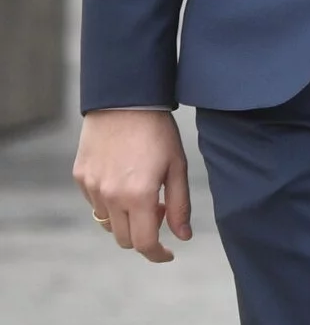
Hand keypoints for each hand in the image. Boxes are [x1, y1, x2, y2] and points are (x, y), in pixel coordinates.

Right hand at [72, 110, 192, 262]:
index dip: (157, 254)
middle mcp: (111, 197)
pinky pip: (95, 203)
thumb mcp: (177, 166)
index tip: (167, 253)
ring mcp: (92, 188)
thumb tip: (183, 236)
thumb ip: (179, 205)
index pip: (144, 243)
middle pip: (124, 239)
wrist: (125, 101)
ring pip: (108, 223)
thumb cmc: (158, 131)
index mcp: (139, 196)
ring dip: (126, 220)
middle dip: (144, 235)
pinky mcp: (80, 177)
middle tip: (160, 211)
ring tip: (142, 194)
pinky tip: (124, 180)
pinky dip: (110, 203)